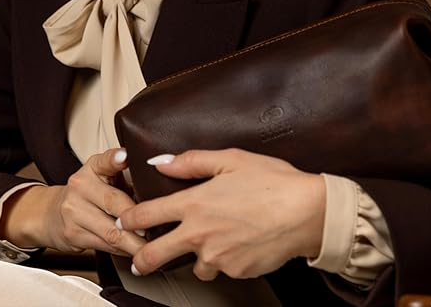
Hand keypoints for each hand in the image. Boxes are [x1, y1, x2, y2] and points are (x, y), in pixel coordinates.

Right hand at [0, 148, 145, 256]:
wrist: (52, 213)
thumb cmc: (90, 194)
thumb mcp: (106, 178)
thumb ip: (127, 178)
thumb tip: (160, 190)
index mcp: (93, 167)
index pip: (105, 160)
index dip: (115, 159)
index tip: (125, 157)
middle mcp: (80, 185)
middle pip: (114, 202)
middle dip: (137, 218)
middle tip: (156, 226)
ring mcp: (74, 211)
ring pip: (110, 230)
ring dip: (134, 241)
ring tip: (151, 246)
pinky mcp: (72, 234)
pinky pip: (104, 245)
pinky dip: (123, 250)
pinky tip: (134, 252)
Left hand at [118, 149, 325, 280]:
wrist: (306, 213)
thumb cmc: (271, 181)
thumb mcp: (230, 159)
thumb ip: (191, 161)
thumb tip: (161, 161)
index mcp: (194, 204)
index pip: (147, 215)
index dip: (130, 218)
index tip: (124, 219)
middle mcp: (200, 235)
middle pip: (155, 255)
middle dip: (141, 258)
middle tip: (138, 260)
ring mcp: (217, 257)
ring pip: (195, 264)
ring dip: (197, 256)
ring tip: (212, 239)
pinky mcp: (236, 272)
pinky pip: (222, 268)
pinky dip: (224, 259)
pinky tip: (238, 241)